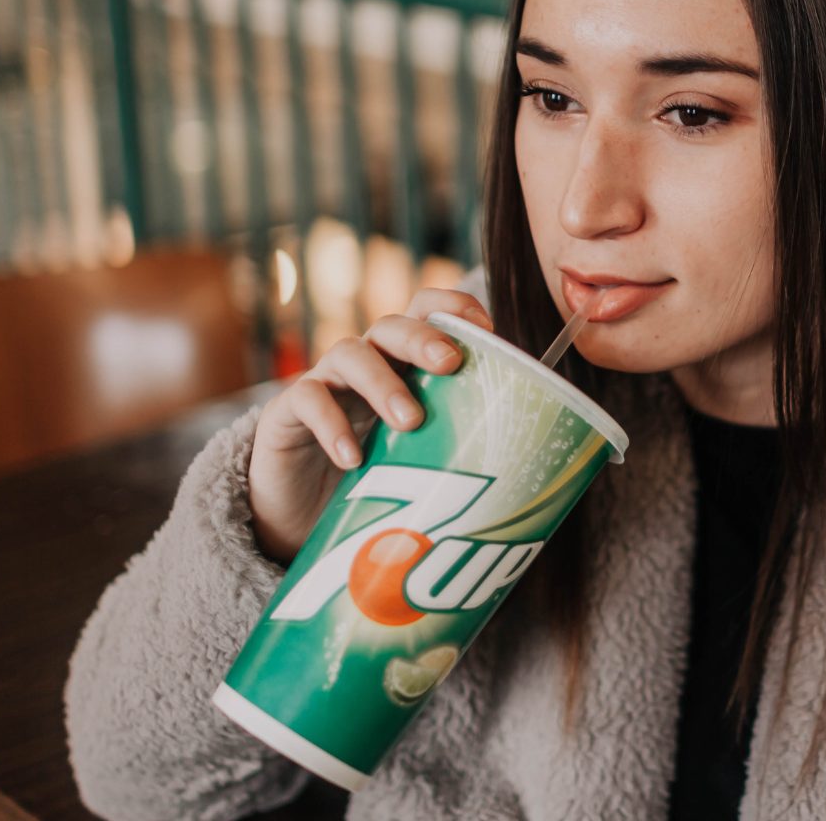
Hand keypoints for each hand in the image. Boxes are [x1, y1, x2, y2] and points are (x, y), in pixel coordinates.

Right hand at [247, 288, 493, 564]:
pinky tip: (353, 459)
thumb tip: (538, 466)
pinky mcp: (287, 414)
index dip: (456, 306)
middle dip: (423, 337)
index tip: (488, 328)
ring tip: (410, 421)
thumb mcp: (422, 458)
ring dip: (383, 382)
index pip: (428, 310)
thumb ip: (461, 447)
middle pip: (393, 324)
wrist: (299, 519)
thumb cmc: (374, 480)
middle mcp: (366, 362)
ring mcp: (325, 383)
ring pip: (350, 353)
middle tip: (451, 364)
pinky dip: (331, 425)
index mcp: (404, 363)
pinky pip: (308, 400)